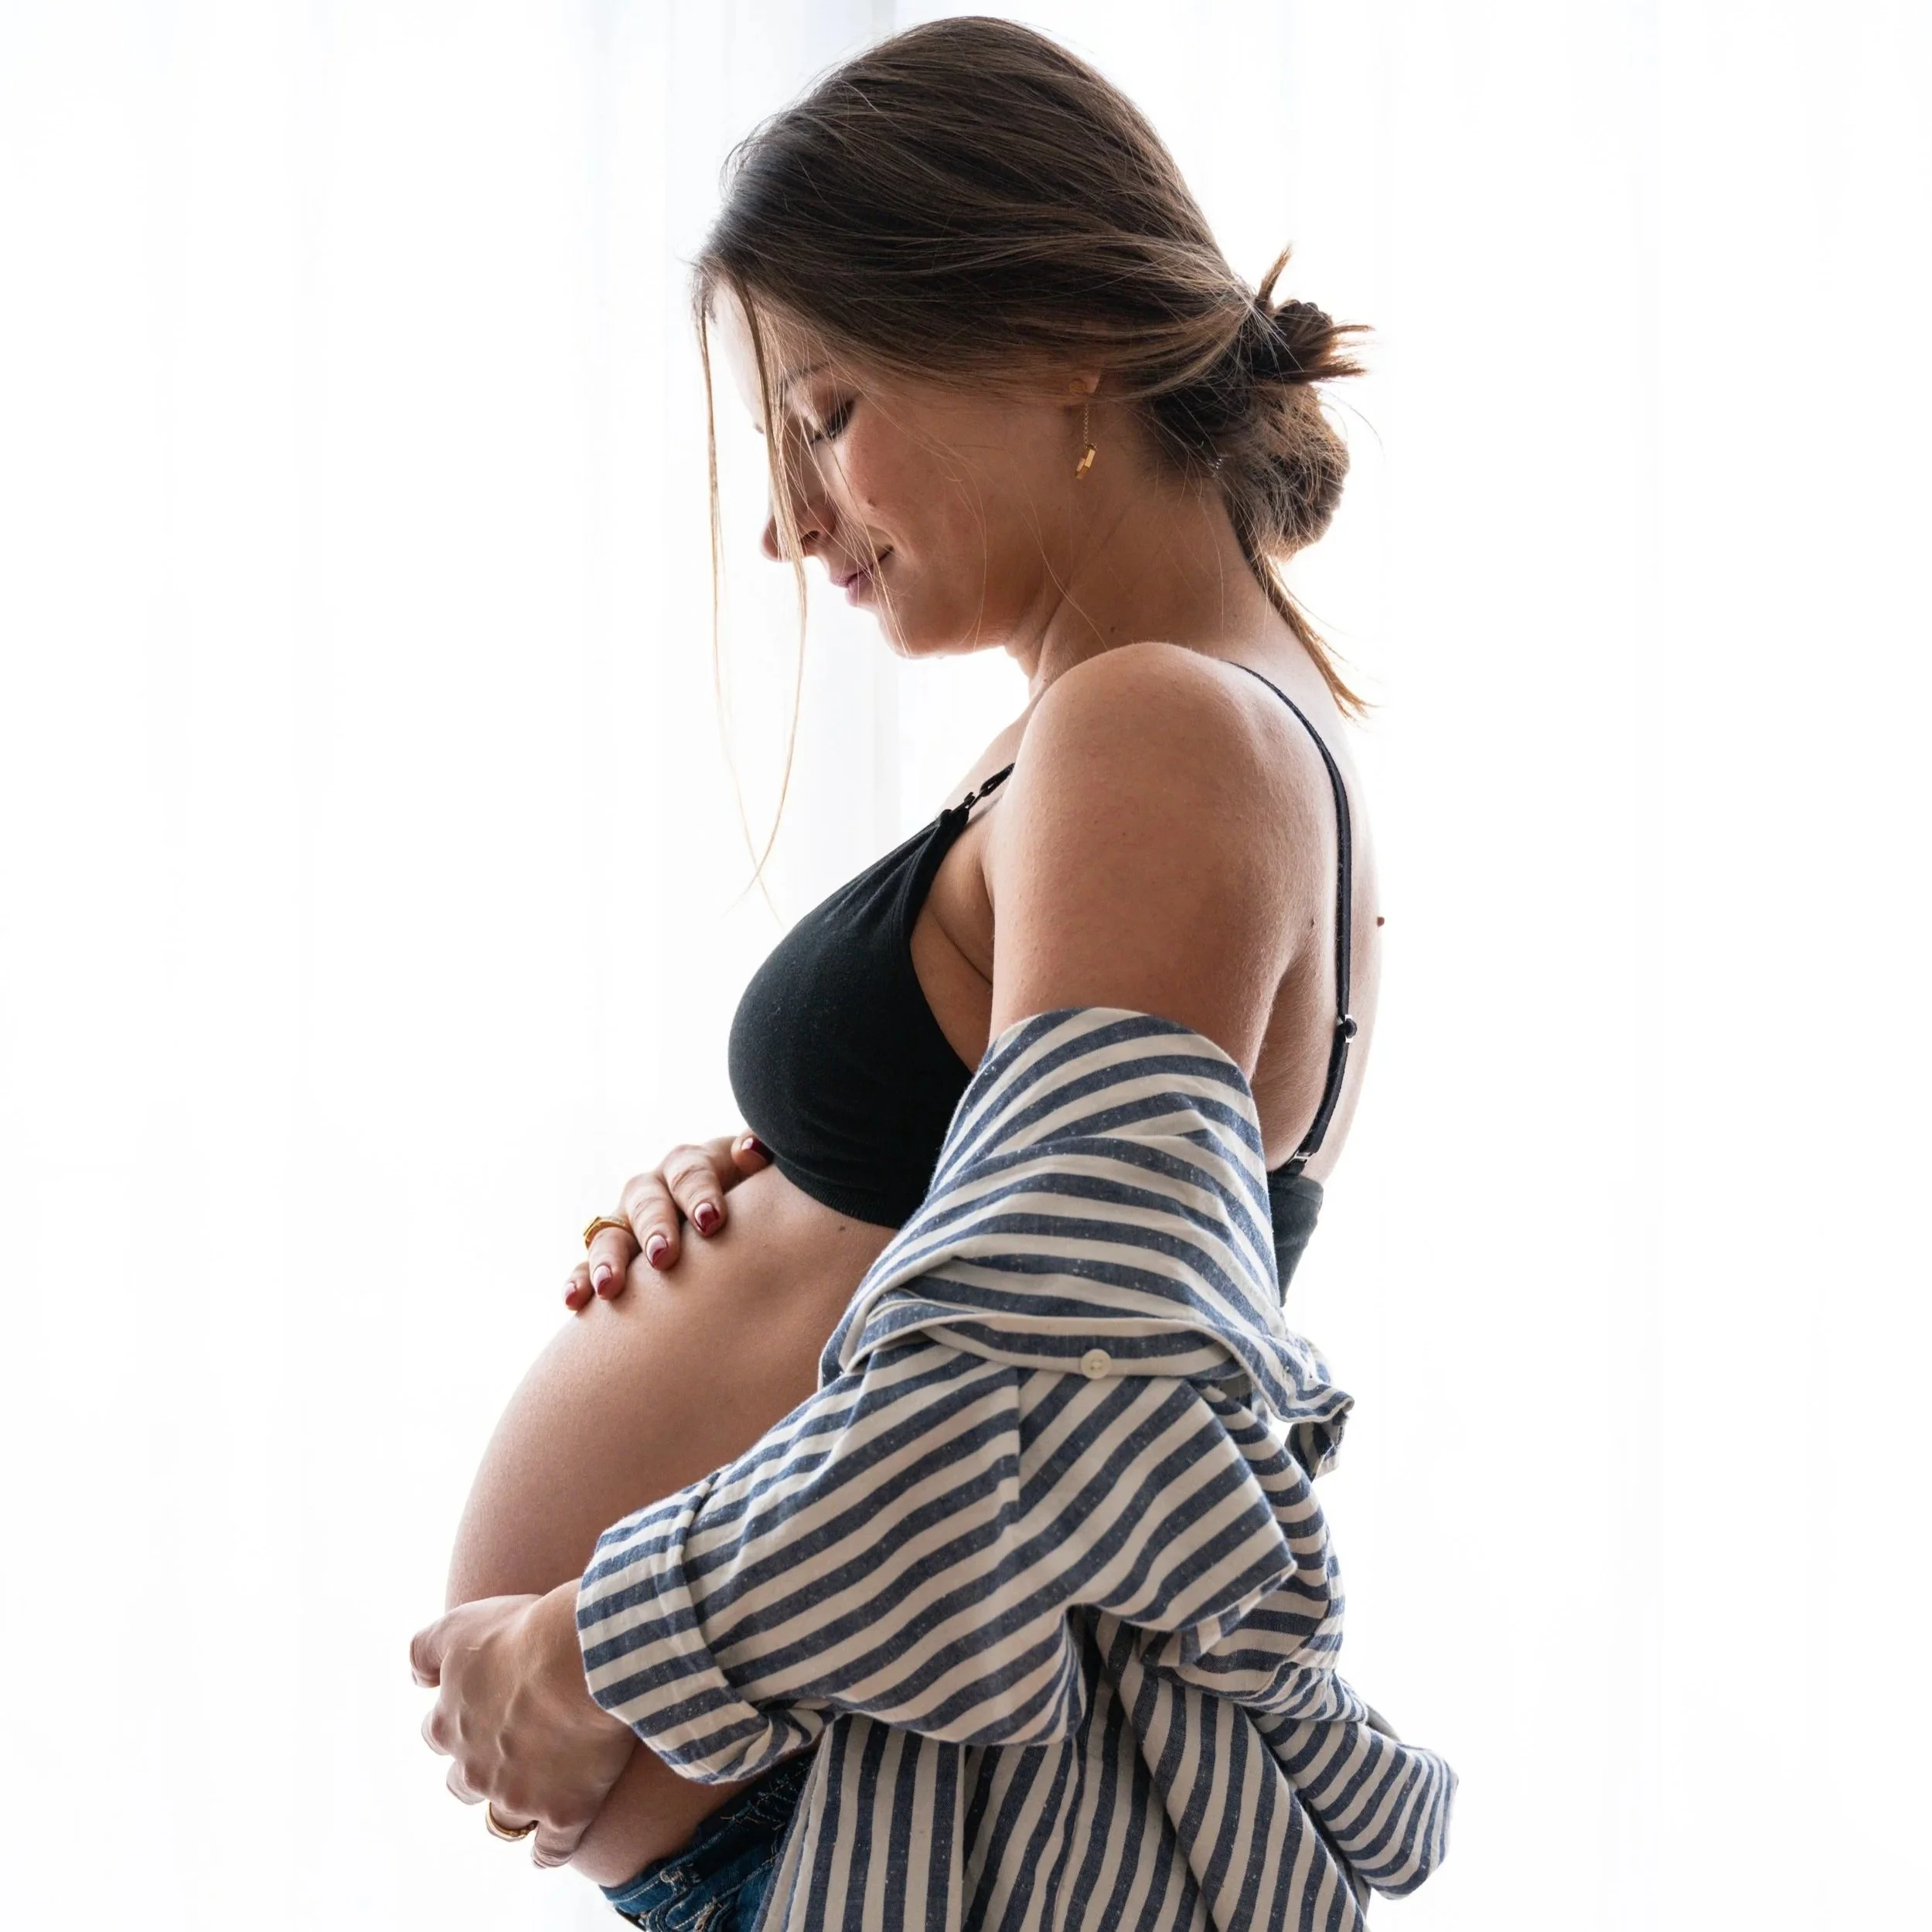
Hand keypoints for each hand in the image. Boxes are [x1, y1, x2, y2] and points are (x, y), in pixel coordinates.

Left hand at [411, 1583, 638, 1868]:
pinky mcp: (563, 1813)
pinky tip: (556, 1843)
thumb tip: (416, 1679)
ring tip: (538, 1796)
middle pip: (464, 1784)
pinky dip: (551, 1850)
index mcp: (450, 1724)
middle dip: (482, 1771)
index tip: (481, 1710)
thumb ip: (425, 1650)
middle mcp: (475, 1768)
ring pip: (504, 1821)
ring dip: (515, 1810)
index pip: (437, 1734)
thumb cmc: (523, 1633)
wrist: (579, 1660)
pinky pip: (551, 1850)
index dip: (458, 1722)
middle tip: (512, 1749)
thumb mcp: (460, 1626)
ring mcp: (518, 1797)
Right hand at [565, 1131, 772, 1308]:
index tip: (711, 1222)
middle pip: (647, 1200)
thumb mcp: (765, 1179)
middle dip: (654, 1227)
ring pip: (610, 1233)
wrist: (736, 1233)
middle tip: (664, 1257)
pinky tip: (575, 1302)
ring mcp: (628, 1222)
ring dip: (607, 1259)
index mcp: (693, 1166)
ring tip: (610, 1288)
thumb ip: (761, 1160)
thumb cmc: (758, 1203)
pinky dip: (579, 1281)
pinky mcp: (611, 1257)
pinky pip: (586, 1266)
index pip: (691, 1171)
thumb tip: (752, 1149)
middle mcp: (655, 1189)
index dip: (699, 1194)